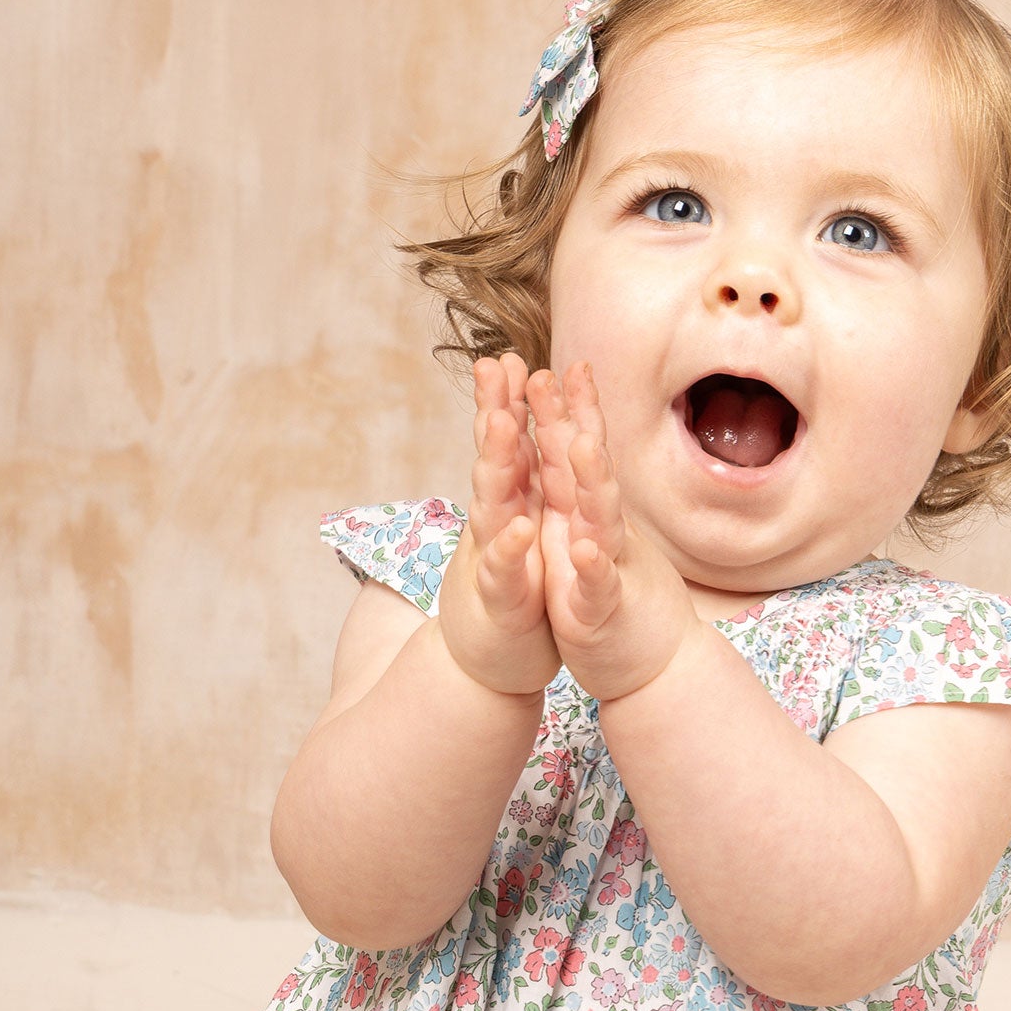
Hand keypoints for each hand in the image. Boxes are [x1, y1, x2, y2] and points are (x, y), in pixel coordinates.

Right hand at [434, 354, 561, 696]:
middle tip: (493, 366)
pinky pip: (506, 571)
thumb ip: (511, 474)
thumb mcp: (514, 524)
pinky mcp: (503, 598)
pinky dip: (511, 550)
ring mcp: (495, 557)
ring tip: (499, 423)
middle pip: (493, 458)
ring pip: (491, 505)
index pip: (504, 442)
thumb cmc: (509, 583)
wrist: (492, 656)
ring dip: (494, 463)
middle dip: (493, 411)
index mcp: (507, 501)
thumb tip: (504, 418)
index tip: (504, 353)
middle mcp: (495, 521)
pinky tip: (520, 528)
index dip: (503, 398)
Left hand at [527, 362, 698, 701]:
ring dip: (593, 483)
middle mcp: (604, 534)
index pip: (578, 456)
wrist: (658, 670)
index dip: (566, 409)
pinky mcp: (602, 614)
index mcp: (592, 517)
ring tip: (583, 444)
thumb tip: (586, 447)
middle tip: (557, 374)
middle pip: (588, 472)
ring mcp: (608, 570)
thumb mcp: (600, 541)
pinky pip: (598, 587)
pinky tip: (587, 546)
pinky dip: (594, 567)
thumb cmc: (621, 604)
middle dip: (573, 422)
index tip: (555, 361)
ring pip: (601, 520)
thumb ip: (592, 496)